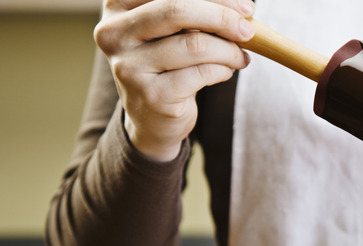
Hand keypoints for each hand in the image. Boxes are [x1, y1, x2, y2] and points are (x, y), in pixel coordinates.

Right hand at [94, 0, 255, 160]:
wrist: (152, 118)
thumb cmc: (167, 63)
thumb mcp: (173, 30)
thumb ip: (194, 12)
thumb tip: (241, 7)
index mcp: (117, 6)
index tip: (245, 6)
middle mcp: (114, 33)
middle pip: (178, 10)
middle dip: (224, 17)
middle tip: (248, 29)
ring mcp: (129, 66)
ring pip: (195, 44)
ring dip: (229, 50)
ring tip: (240, 56)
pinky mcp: (151, 95)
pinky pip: (202, 73)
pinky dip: (223, 70)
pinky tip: (225, 71)